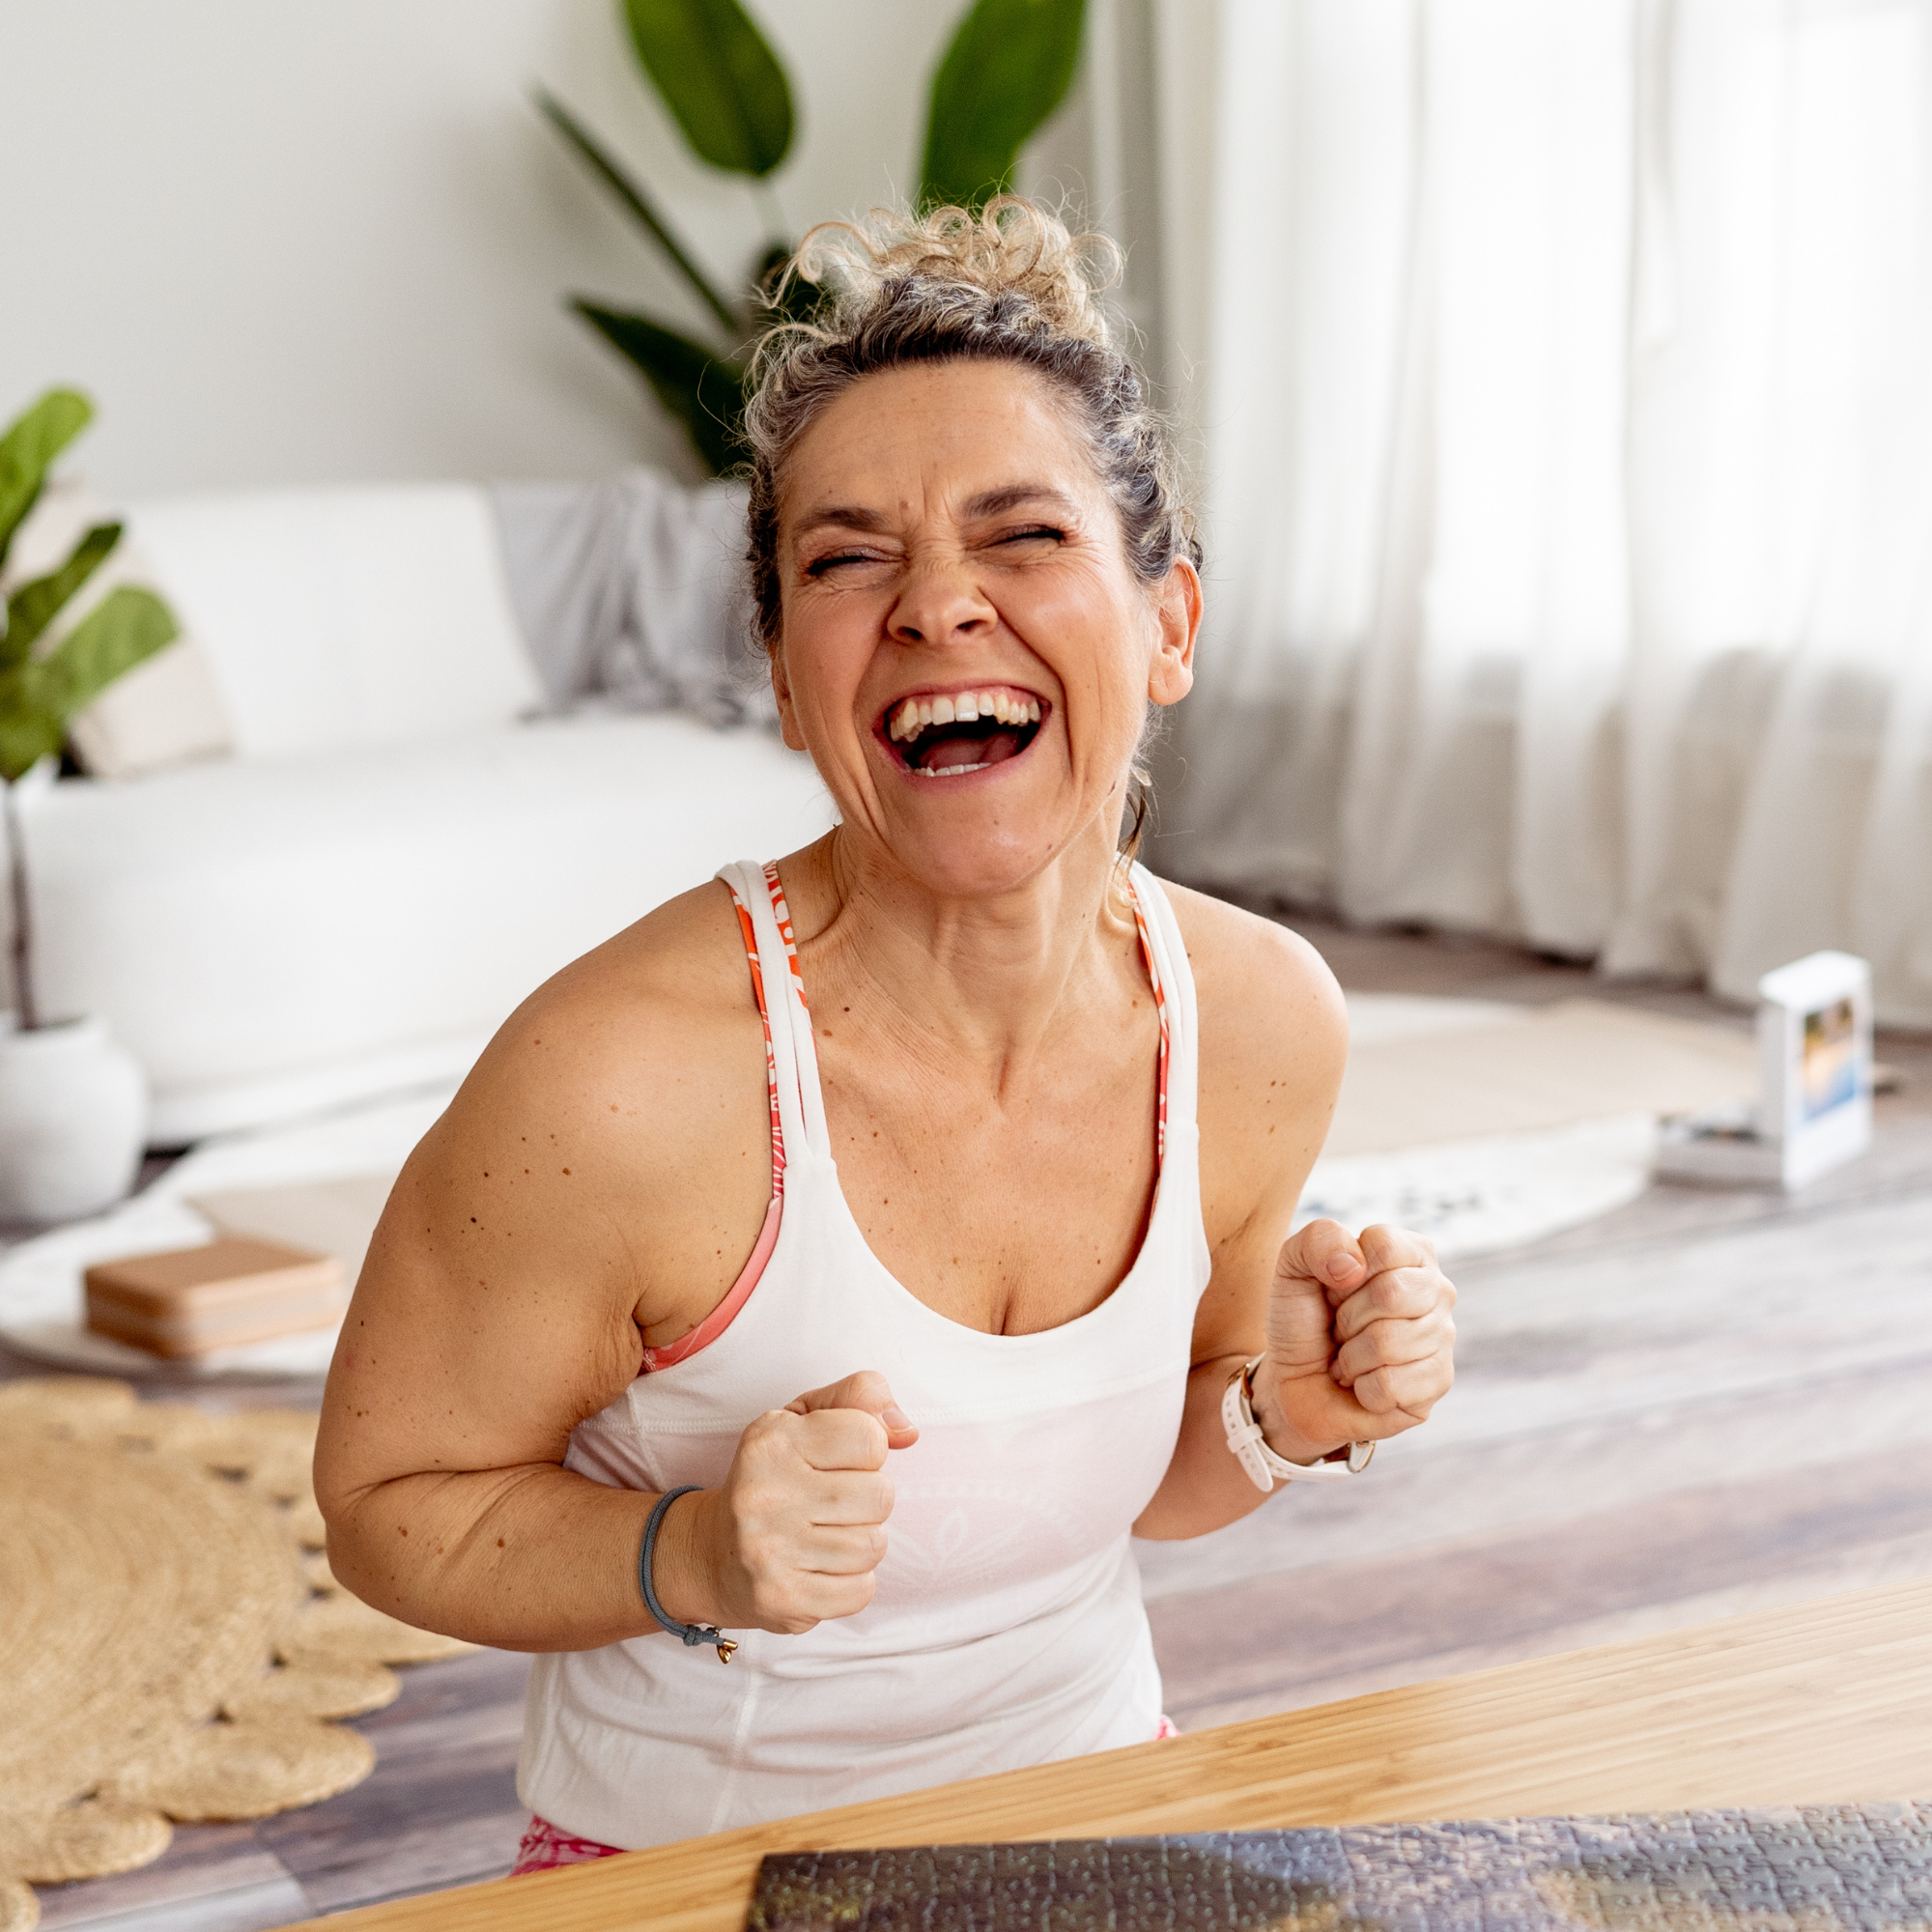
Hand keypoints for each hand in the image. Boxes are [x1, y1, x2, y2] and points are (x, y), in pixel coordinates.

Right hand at [661, 1370, 918, 1635]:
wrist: (713, 1554)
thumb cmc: (776, 1476)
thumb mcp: (805, 1418)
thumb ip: (860, 1398)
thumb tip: (908, 1432)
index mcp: (773, 1440)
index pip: (870, 1438)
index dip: (868, 1450)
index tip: (840, 1460)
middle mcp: (765, 1494)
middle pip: (880, 1496)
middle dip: (869, 1499)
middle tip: (834, 1503)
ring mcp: (769, 1552)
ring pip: (873, 1546)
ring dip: (861, 1542)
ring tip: (826, 1536)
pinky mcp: (782, 1600)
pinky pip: (861, 1591)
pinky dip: (852, 1582)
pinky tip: (821, 1569)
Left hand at [1253, 1221, 1455, 1465]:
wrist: (1296, 1378)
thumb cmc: (1304, 1317)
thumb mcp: (1295, 1265)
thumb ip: (1319, 1239)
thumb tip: (1353, 1266)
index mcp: (1411, 1251)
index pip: (1385, 1246)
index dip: (1344, 1273)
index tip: (1334, 1290)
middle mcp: (1437, 1289)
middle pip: (1391, 1294)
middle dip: (1347, 1318)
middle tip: (1340, 1328)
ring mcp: (1444, 1336)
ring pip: (1388, 1343)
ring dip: (1350, 1357)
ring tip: (1350, 1357)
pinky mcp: (1439, 1382)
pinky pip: (1391, 1385)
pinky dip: (1363, 1389)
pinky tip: (1364, 1384)